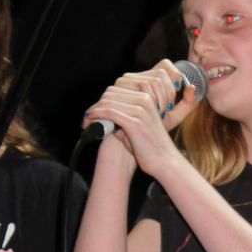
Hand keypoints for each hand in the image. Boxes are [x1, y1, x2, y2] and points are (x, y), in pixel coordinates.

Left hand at [81, 64, 198, 176]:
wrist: (165, 162)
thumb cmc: (150, 148)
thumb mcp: (137, 125)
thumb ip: (122, 116)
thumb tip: (101, 113)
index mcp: (146, 97)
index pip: (116, 90)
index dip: (102, 100)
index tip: (93, 112)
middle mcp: (144, 100)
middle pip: (110, 93)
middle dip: (97, 104)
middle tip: (87, 118)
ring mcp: (140, 110)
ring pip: (107, 101)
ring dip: (93, 111)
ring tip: (86, 123)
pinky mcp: (135, 122)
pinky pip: (109, 112)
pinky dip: (96, 116)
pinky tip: (89, 124)